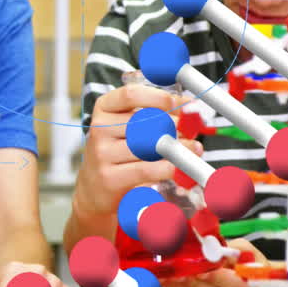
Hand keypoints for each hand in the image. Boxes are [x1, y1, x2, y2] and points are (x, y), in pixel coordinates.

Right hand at [72, 84, 202, 223]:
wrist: (95, 191)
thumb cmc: (119, 153)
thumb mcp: (128, 127)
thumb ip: (154, 114)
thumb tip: (188, 105)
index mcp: (104, 109)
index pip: (130, 95)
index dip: (158, 97)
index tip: (178, 103)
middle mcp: (99, 129)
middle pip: (144, 121)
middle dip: (173, 125)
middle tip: (191, 130)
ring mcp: (102, 154)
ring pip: (148, 146)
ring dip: (177, 147)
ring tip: (192, 148)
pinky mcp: (110, 178)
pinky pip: (147, 169)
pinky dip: (168, 168)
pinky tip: (179, 167)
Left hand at [163, 239, 269, 286]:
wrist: (242, 276)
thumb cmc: (244, 261)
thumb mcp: (243, 249)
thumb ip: (233, 250)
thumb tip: (213, 251)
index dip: (222, 280)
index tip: (204, 270)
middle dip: (200, 284)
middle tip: (181, 270)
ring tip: (172, 274)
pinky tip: (171, 282)